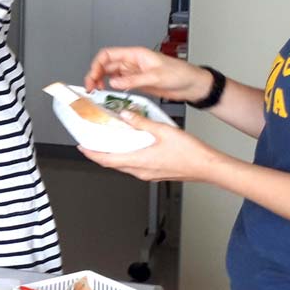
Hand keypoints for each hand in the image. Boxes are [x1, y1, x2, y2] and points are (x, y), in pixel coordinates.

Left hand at [78, 110, 226, 182]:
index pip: (106, 159)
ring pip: (122, 166)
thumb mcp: (163, 130)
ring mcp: (147, 174)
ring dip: (112, 156)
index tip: (81, 146)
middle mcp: (140, 171)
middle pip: (112, 164)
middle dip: (99, 154)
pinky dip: (126, 157)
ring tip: (107, 143)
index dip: (91, 153)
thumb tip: (125, 115)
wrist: (207, 167)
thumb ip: (141, 122)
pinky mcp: (154, 174)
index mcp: (139, 161)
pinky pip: (133, 166)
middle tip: (91, 143)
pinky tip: (130, 147)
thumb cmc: (190, 153)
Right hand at [84, 47, 212, 102]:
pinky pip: (118, 82)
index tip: (93, 76)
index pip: (108, 55)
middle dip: (95, 74)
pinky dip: (110, 87)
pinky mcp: (137, 82)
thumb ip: (133, 79)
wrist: (192, 85)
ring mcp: (134, 72)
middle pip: (106, 65)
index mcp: (136, 55)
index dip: (97, 64)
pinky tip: (108, 92)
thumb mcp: (156, 76)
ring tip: (96, 90)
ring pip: (110, 73)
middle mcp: (132, 62)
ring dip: (101, 81)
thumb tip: (113, 82)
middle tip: (90, 87)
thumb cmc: (180, 74)